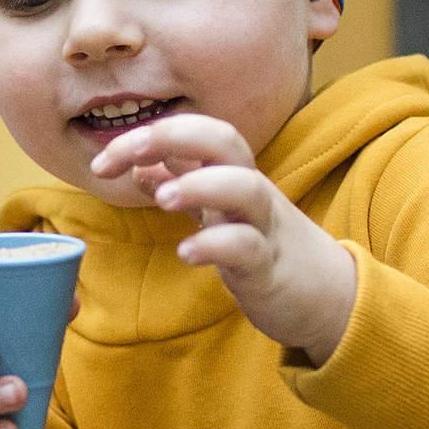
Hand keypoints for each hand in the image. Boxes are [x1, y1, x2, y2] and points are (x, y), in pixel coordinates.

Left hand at [90, 112, 356, 361]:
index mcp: (232, 175)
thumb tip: (139, 166)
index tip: (101, 161)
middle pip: (223, 139)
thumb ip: (181, 185)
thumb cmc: (265, 248)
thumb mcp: (218, 212)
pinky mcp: (270, 267)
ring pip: (243, 187)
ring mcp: (264, 226)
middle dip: (170, 135)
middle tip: (124, 157)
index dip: (146, 136)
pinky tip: (186, 254)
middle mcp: (250, 191)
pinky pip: (247, 247)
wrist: (327, 296)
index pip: (192, 132)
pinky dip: (215, 246)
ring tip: (163, 199)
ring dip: (199, 185)